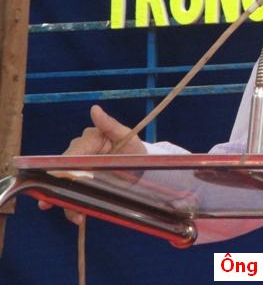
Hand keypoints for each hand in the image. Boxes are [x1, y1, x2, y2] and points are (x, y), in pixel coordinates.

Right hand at [38, 105, 144, 223]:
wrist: (142, 167)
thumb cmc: (135, 148)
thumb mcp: (127, 137)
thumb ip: (110, 124)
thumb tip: (95, 109)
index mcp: (88, 140)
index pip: (71, 154)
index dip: (64, 167)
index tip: (63, 179)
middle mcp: (79, 154)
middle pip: (63, 172)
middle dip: (60, 187)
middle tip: (57, 201)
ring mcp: (80, 171)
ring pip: (64, 185)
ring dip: (64, 200)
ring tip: (75, 216)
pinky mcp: (84, 184)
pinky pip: (73, 195)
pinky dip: (73, 206)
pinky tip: (78, 216)